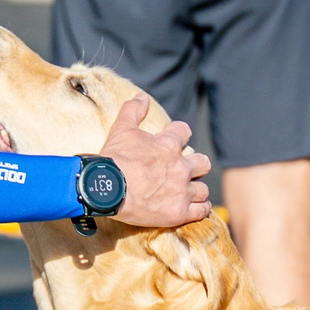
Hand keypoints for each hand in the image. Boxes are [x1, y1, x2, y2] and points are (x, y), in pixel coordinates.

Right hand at [100, 94, 211, 226]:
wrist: (106, 190)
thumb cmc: (114, 160)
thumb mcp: (121, 130)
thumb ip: (133, 110)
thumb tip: (142, 96)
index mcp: (169, 145)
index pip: (185, 132)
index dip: (180, 135)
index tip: (175, 141)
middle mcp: (180, 167)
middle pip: (203, 163)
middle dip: (196, 164)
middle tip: (185, 169)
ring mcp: (181, 191)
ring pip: (203, 189)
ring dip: (197, 188)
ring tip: (189, 190)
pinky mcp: (179, 212)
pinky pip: (201, 211)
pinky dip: (200, 208)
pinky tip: (196, 206)